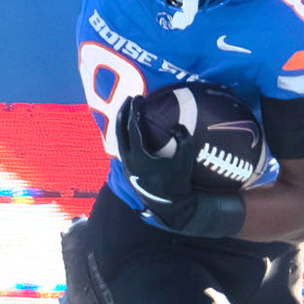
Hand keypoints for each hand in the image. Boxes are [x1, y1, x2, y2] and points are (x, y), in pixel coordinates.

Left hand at [116, 94, 200, 230]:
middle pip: (119, 131)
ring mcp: (125, 164)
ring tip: (128, 109)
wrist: (169, 205)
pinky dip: (123, 133)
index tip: (138, 97)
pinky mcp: (127, 168)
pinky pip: (121, 146)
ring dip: (122, 122)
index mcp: (138, 157)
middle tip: (130, 98)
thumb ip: (184, 140)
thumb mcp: (185, 161)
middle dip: (123, 112)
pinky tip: (129, 127)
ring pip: (118, 138)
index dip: (134, 111)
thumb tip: (176, 125)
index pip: (132, 128)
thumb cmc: (178, 182)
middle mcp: (127, 160)